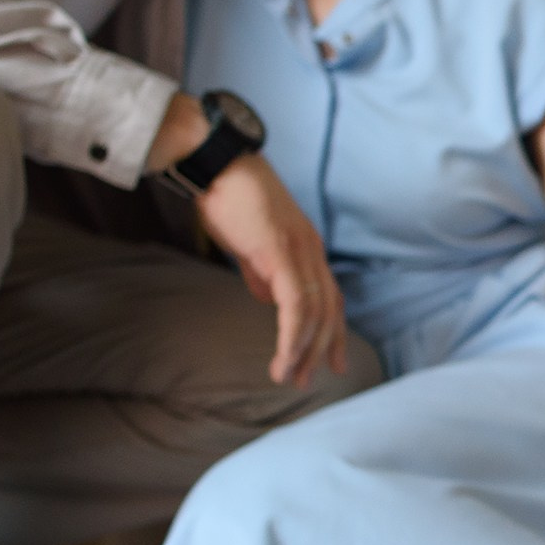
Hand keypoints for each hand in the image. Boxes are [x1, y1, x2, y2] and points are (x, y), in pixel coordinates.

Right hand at [193, 154, 348, 386]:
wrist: (213, 163)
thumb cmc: (226, 199)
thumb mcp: (248, 244)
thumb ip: (260, 272)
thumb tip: (268, 300)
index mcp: (307, 248)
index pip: (330, 298)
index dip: (332, 333)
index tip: (329, 363)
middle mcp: (311, 250)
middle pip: (329, 310)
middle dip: (321, 349)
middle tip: (308, 381)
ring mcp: (299, 250)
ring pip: (315, 311)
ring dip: (304, 349)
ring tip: (289, 377)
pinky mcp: (280, 251)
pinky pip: (296, 302)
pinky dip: (293, 334)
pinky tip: (285, 355)